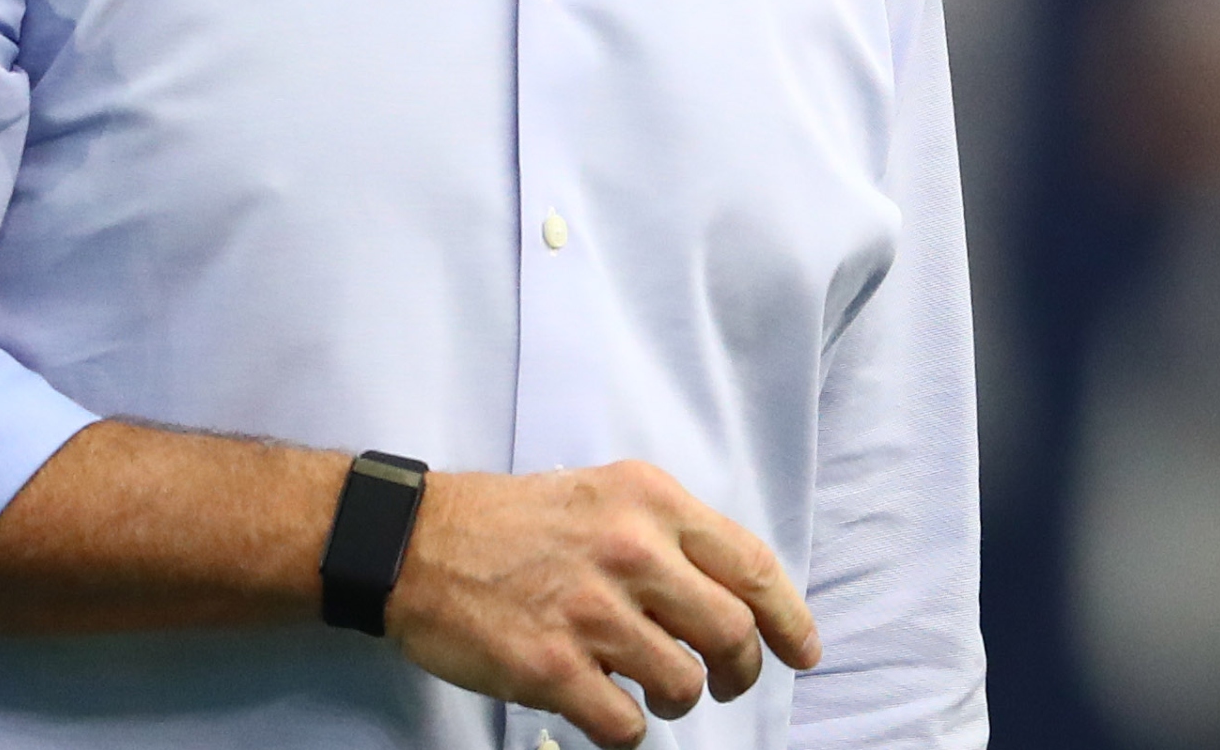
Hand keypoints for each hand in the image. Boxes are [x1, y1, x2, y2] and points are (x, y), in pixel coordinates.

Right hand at [385, 459, 823, 745]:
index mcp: (652, 502)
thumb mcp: (606, 495)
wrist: (416, 544)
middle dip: (741, 671)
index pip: (753, 566)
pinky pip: (626, 723)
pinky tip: (611, 712)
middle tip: (728, 683)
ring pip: (685, 683)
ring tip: (656, 693)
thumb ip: (669, 535)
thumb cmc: (515, 523)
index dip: (790, 619)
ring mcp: (592, 611)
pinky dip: (629, 729)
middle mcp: (631, 551)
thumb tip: (733, 594)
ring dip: (680, 700)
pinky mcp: (551, 667)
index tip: (803, 651)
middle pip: (732, 633)